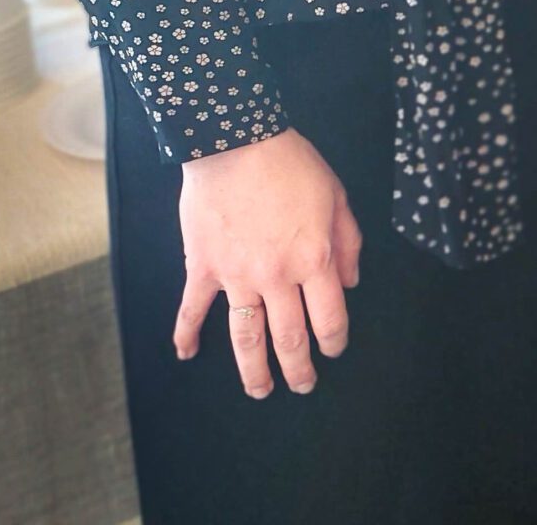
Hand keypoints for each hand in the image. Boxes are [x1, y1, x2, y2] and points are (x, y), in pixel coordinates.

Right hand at [176, 129, 361, 397]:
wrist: (236, 143)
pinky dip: (186, 335)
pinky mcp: (203, 268)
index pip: (329, 317)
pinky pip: (193, 310)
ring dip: (252, 371)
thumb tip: (350, 283)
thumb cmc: (292, 165)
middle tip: (303, 386)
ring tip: (260, 392)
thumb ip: (349, 243)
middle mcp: (277, 277)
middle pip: (289, 338)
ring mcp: (236, 276)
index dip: (334, 341)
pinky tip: (186, 355)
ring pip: (246, 337)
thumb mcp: (337, 197)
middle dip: (298, 368)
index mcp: (315, 259)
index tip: (334, 352)